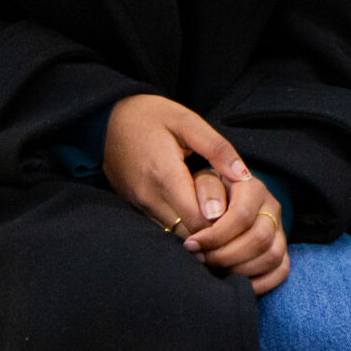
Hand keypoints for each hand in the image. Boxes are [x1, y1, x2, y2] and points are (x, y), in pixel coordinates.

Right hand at [104, 94, 250, 242]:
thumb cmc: (150, 115)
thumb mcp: (187, 121)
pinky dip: (181, 224)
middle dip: (212, 231)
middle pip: (187, 233)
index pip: (197, 219)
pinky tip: (195, 210)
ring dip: (196, 229)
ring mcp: (139, 204)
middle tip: (232, 217)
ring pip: (174, 234)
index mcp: (164, 174)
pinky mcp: (134, 206)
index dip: (222, 224)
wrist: (106, 118)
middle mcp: (149, 196)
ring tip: (216, 213)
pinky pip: (162, 226)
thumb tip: (244, 176)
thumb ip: (216, 148)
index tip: (239, 213)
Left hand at [188, 169, 289, 292]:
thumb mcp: (199, 184)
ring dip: (240, 270)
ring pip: (272, 256)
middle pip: (260, 238)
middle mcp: (271, 207)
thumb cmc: (204, 195)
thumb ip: (205, 194)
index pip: (242, 215)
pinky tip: (234, 282)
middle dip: (225, 256)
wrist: (213, 203)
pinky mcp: (281, 249)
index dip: (215, 236)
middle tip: (201, 259)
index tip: (191, 245)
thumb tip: (212, 216)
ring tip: (215, 269)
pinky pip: (281, 271)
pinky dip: (259, 283)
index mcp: (252, 187)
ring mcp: (279, 230)